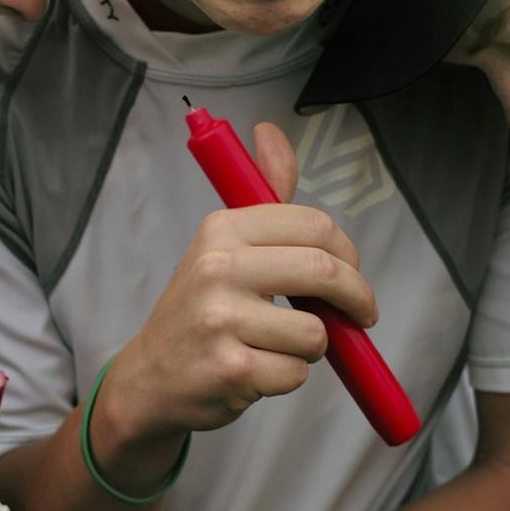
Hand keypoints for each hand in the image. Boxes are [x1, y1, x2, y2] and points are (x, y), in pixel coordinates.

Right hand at [94, 121, 376, 446]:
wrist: (148, 379)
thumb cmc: (197, 311)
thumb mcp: (221, 245)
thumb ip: (262, 195)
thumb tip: (271, 131)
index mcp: (221, 230)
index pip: (314, 225)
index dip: (347, 252)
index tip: (350, 271)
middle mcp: (218, 268)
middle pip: (325, 271)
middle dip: (357, 298)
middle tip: (360, 315)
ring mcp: (222, 320)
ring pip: (315, 333)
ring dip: (313, 347)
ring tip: (278, 345)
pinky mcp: (232, 369)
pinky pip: (296, 373)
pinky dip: (288, 378)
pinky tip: (257, 371)